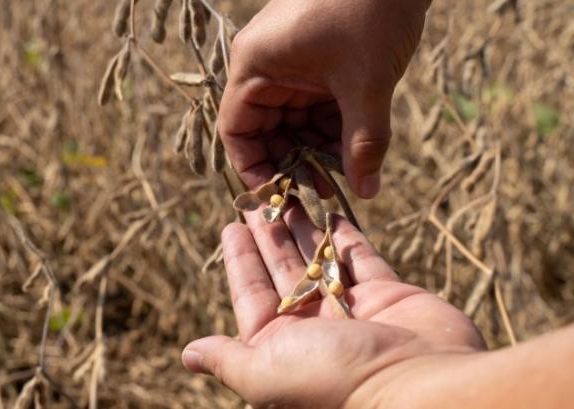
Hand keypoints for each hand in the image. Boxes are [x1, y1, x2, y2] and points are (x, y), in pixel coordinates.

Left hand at [181, 208, 484, 408]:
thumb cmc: (334, 380)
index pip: (251, 293)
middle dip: (268, 234)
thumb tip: (189, 354)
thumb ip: (229, 359)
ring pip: (320, 258)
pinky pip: (360, 257)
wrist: (421, 387)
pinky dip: (345, 235)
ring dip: (303, 227)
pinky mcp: (388, 295)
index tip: (229, 224)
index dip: (239, 259)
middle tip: (258, 196)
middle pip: (283, 269)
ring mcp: (352, 310)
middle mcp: (314, 327)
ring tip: (288, 192)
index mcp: (280, 346)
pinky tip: (329, 210)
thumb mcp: (265, 372)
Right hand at [219, 0, 430, 197]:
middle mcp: (265, 66)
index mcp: (256, 65)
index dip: (254, 168)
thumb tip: (366, 192)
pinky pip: (314, 106)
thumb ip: (364, 142)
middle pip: (266, 130)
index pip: (236, 131)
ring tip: (342, 178)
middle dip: (292, 163)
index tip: (279, 197)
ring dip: (315, 150)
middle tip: (319, 193)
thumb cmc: (371, 9)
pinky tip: (354, 153)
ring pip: (294, 122)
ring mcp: (291, 63)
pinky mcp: (316, 61)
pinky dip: (331, 129)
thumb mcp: (366, 83)